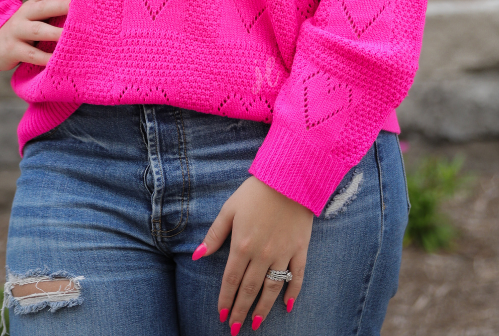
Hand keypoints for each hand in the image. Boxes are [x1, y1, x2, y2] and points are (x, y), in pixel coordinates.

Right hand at [0, 0, 70, 71]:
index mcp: (34, 3)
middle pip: (44, 7)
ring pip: (38, 31)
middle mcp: (25, 14)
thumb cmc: (25, 26)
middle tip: (79, 7)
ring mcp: (17, 31)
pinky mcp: (13, 50)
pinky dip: (45, 58)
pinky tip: (58, 61)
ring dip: (56, 33)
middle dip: (62, 6)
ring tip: (71, 35)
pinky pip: (31, 55)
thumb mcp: (35, 10)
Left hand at [193, 175, 312, 329]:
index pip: (231, 281)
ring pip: (272, 288)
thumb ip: (214, 234)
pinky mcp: (300, 249)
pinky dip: (293, 293)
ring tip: (256, 323)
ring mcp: (283, 253)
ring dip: (263, 309)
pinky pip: (297, 277)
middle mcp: (262, 254)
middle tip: (235, 329)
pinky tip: (287, 306)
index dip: (226, 300)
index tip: (222, 316)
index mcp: (242, 245)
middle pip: (249, 289)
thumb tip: (197, 255)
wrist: (289, 177)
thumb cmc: (255, 192)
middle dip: (240, 311)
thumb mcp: (229, 209)